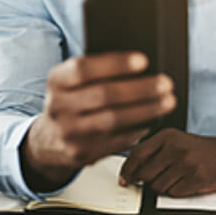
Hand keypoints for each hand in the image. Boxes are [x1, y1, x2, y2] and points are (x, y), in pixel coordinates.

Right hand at [20, 52, 175, 191]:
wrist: (47, 141)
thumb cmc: (70, 101)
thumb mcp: (71, 81)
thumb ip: (96, 71)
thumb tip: (139, 64)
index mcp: (56, 81)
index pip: (84, 69)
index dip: (115, 64)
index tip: (143, 60)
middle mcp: (58, 106)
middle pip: (104, 95)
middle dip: (140, 88)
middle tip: (166, 83)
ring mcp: (69, 133)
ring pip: (113, 120)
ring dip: (146, 110)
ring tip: (167, 101)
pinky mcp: (81, 154)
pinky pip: (115, 141)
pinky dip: (137, 129)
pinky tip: (152, 120)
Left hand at [119, 129, 215, 196]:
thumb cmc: (199, 149)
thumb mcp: (175, 140)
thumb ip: (153, 151)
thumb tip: (130, 170)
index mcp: (167, 136)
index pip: (138, 154)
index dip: (127, 169)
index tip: (124, 179)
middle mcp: (176, 148)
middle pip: (146, 174)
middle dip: (146, 181)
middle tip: (153, 179)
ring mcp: (186, 164)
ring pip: (158, 186)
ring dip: (162, 187)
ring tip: (175, 178)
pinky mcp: (196, 179)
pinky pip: (173, 193)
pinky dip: (175, 191)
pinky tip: (184, 182)